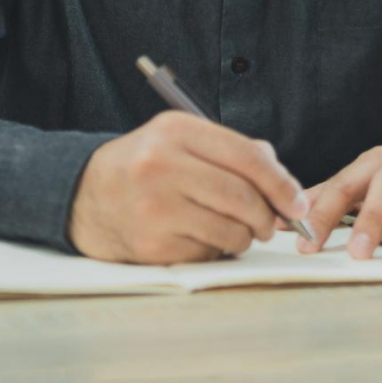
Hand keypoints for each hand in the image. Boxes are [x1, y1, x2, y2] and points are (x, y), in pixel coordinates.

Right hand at [67, 110, 310, 264]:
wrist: (84, 195)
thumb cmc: (145, 167)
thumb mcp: (181, 141)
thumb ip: (232, 152)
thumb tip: (284, 183)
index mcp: (176, 130)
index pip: (248, 157)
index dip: (281, 184)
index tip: (297, 203)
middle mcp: (162, 164)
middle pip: (243, 197)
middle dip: (268, 217)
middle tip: (269, 225)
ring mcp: (154, 205)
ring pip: (230, 230)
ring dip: (243, 238)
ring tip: (234, 232)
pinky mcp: (150, 242)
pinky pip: (206, 252)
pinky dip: (214, 250)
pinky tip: (199, 238)